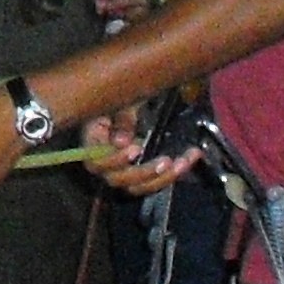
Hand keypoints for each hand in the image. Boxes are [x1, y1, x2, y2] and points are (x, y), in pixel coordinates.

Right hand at [78, 111, 201, 199]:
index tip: (135, 148)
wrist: (141, 99)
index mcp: (94, 141)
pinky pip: (154, 182)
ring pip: (138, 186)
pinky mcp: (142, 174)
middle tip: (165, 161)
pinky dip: (173, 174)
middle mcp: (106, 161)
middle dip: (143, 172)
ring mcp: (124, 170)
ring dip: (162, 178)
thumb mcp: (125, 101)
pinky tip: (189, 158)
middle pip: (117, 179)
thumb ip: (122, 120)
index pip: (96, 160)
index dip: (114, 159)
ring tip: (181, 164)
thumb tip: (121, 141)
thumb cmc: (126, 97)